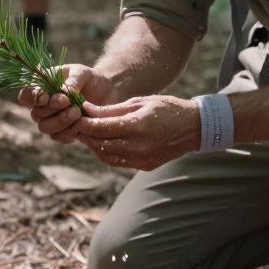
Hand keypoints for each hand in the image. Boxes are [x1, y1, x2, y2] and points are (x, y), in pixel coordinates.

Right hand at [16, 64, 116, 143]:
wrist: (106, 92)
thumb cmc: (89, 79)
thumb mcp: (83, 72)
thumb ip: (73, 79)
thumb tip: (65, 91)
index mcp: (42, 88)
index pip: (25, 96)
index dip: (32, 98)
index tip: (46, 96)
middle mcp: (43, 106)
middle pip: (36, 114)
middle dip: (52, 108)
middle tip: (68, 101)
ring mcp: (52, 121)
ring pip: (45, 128)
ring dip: (60, 121)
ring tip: (77, 112)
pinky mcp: (64, 133)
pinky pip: (59, 137)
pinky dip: (69, 131)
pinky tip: (80, 122)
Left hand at [75, 95, 199, 170]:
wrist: (193, 127)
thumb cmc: (166, 108)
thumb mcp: (139, 102)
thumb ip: (112, 109)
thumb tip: (87, 110)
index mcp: (138, 126)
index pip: (101, 128)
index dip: (84, 123)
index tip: (75, 115)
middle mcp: (139, 146)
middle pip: (100, 144)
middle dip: (85, 134)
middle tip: (76, 124)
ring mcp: (142, 159)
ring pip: (106, 156)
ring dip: (93, 145)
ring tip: (87, 133)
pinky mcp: (144, 166)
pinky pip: (117, 162)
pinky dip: (106, 153)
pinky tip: (102, 142)